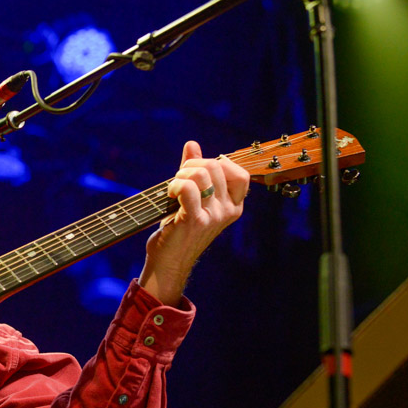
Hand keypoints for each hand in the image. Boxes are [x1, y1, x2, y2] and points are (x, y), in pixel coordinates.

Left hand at [140, 141, 248, 304]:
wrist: (168, 263)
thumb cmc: (179, 230)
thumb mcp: (192, 200)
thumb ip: (194, 172)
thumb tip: (193, 145)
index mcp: (233, 206)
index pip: (239, 173)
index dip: (217, 164)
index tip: (197, 172)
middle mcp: (228, 211)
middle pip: (216, 166)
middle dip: (191, 166)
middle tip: (178, 180)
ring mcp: (214, 217)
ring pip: (201, 175)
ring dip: (180, 175)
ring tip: (172, 189)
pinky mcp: (195, 221)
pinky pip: (187, 189)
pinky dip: (174, 185)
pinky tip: (169, 195)